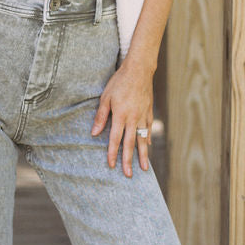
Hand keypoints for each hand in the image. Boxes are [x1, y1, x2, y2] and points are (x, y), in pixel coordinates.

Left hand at [91, 58, 154, 178]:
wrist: (139, 70)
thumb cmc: (119, 82)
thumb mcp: (106, 97)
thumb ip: (101, 116)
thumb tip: (94, 133)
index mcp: (121, 115)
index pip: (116, 139)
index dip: (113, 153)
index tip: (112, 165)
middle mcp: (134, 118)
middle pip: (130, 144)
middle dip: (128, 160)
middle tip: (128, 174)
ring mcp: (143, 116)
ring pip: (143, 139)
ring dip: (143, 155)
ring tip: (144, 168)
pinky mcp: (149, 112)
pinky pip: (148, 129)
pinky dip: (148, 140)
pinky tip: (148, 147)